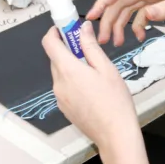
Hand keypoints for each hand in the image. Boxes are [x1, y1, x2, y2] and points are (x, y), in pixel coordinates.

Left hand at [41, 22, 141, 149]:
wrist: (115, 134)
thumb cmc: (115, 101)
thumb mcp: (106, 68)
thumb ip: (91, 46)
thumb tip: (83, 29)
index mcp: (68, 70)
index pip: (49, 43)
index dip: (55, 32)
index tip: (67, 28)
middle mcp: (58, 84)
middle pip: (55, 58)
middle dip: (68, 49)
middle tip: (87, 48)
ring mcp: (59, 97)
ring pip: (60, 73)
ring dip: (71, 66)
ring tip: (94, 72)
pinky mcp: (64, 108)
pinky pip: (64, 87)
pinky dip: (72, 81)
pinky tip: (92, 88)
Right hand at [88, 0, 164, 45]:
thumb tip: (145, 17)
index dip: (103, 2)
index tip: (91, 17)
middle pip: (120, 2)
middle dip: (109, 20)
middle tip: (103, 40)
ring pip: (129, 8)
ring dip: (121, 25)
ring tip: (117, 43)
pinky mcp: (161, 1)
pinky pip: (142, 12)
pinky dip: (138, 25)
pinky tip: (141, 37)